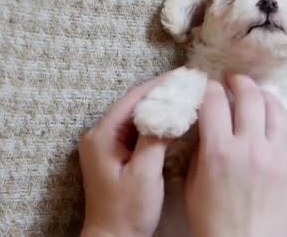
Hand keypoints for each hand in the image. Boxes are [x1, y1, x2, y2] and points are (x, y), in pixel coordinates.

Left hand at [79, 73, 171, 236]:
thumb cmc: (127, 210)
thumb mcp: (144, 174)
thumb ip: (154, 139)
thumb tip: (169, 110)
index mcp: (101, 137)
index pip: (132, 99)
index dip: (158, 85)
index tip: (182, 75)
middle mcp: (99, 136)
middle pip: (132, 104)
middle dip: (160, 92)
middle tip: (187, 82)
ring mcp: (105, 145)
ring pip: (134, 116)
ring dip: (158, 105)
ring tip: (183, 94)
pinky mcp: (114, 155)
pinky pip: (135, 129)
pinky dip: (153, 121)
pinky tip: (172, 117)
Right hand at [185, 74, 286, 236]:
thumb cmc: (212, 219)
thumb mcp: (193, 181)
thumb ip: (201, 147)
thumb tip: (208, 122)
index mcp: (219, 151)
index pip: (214, 101)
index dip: (209, 88)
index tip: (207, 86)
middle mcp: (250, 146)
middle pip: (248, 95)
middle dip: (237, 81)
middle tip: (232, 80)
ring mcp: (276, 154)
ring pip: (274, 106)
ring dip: (262, 94)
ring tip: (254, 94)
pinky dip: (279, 118)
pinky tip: (271, 119)